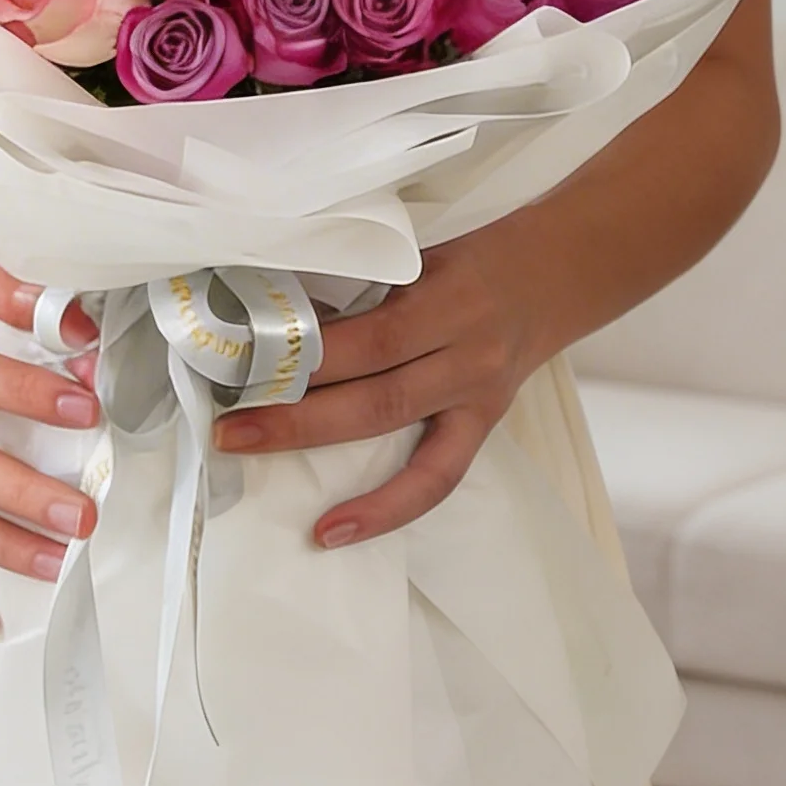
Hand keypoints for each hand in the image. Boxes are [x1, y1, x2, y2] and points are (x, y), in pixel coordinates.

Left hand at [212, 234, 546, 548]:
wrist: (558, 273)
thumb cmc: (475, 258)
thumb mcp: (421, 256)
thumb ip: (365, 284)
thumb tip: (281, 311)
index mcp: (447, 299)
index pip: (371, 336)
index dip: (309, 352)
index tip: (245, 357)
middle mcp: (464, 352)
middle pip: (373, 389)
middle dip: (294, 408)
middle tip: (227, 423)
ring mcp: (475, 394)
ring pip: (391, 426)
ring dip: (315, 442)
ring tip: (251, 451)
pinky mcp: (482, 425)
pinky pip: (435, 478)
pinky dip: (385, 509)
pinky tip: (335, 529)